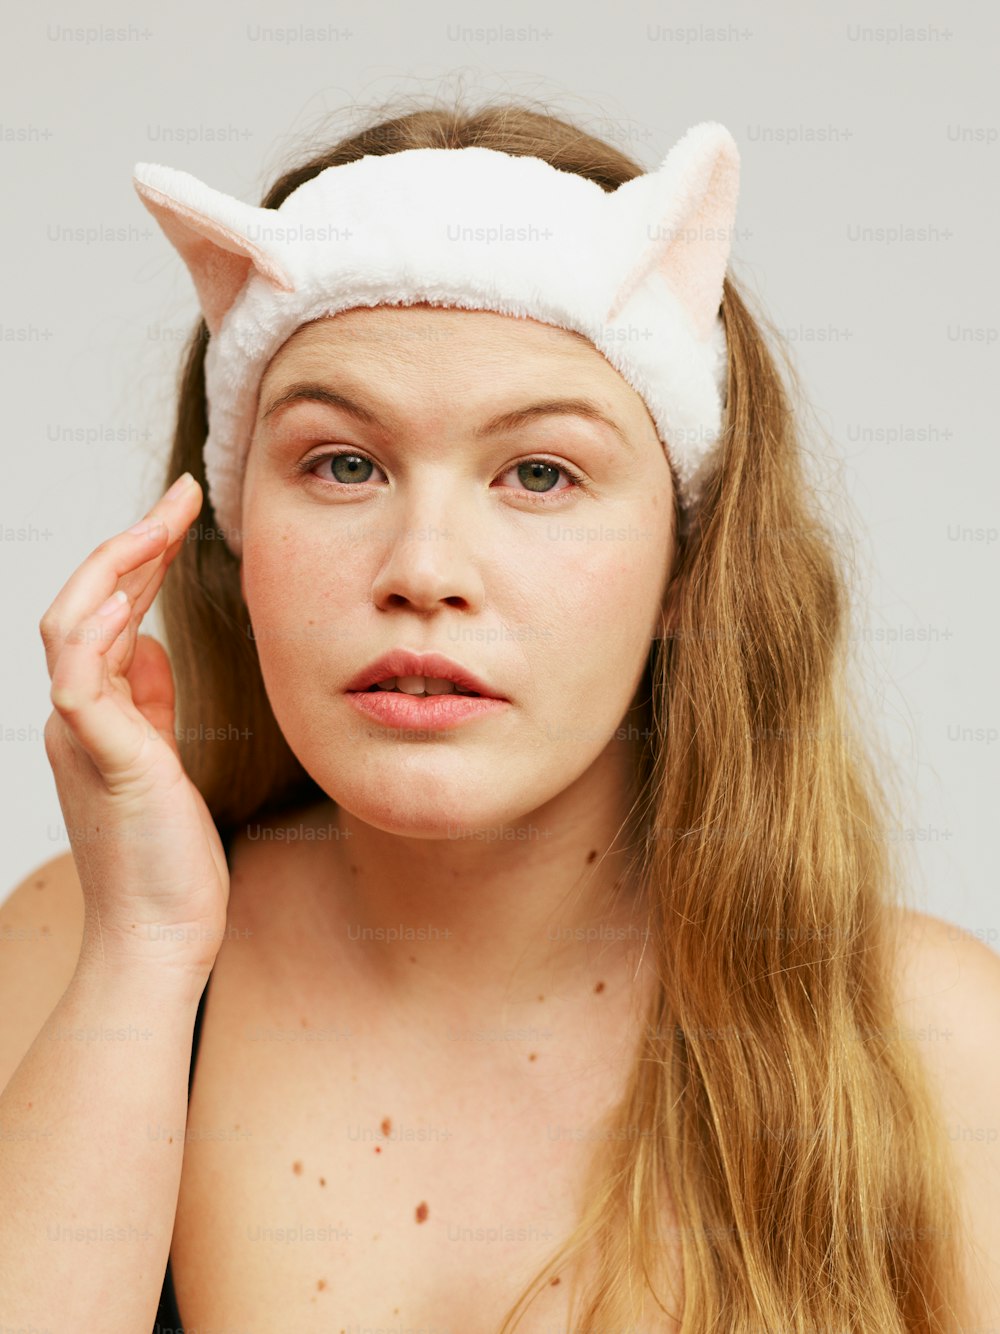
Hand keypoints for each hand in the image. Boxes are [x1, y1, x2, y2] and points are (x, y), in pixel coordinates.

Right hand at [40, 472, 230, 984]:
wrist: (161, 934)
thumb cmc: (168, 854)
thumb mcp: (162, 758)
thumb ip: (149, 701)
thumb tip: (148, 642)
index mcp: (96, 710)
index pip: (107, 611)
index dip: (141, 555)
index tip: (183, 511)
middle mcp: (79, 715)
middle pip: (85, 602)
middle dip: (134, 540)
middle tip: (184, 494)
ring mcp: (83, 735)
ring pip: (69, 626)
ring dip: (114, 566)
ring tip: (158, 522)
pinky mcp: (104, 760)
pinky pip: (80, 682)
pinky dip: (95, 633)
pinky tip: (128, 594)